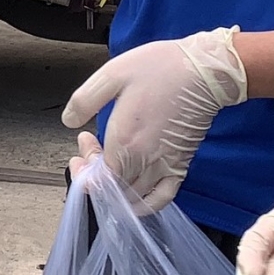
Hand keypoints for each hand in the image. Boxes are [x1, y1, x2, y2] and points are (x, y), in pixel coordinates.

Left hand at [61, 27, 247, 210]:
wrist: (205, 72)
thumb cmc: (161, 69)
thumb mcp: (112, 74)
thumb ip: (85, 100)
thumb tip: (69, 121)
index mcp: (124, 140)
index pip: (96, 176)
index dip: (83, 167)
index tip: (84, 140)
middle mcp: (144, 160)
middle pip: (111, 188)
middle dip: (94, 173)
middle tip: (89, 148)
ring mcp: (164, 166)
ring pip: (132, 197)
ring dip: (114, 188)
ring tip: (107, 166)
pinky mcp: (180, 166)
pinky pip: (162, 198)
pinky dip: (145, 205)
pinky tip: (133, 197)